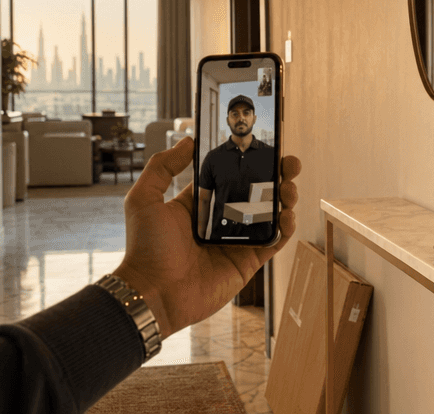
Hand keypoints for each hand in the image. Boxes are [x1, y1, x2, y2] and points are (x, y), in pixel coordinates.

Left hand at [112, 137, 300, 338]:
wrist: (153, 292)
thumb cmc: (144, 248)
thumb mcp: (144, 199)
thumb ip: (162, 166)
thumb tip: (187, 141)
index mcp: (201, 204)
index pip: (232, 176)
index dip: (249, 162)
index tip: (264, 146)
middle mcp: (222, 220)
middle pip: (258, 192)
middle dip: (277, 176)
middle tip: (289, 164)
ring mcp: (237, 240)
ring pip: (271, 214)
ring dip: (285, 199)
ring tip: (288, 189)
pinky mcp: (248, 261)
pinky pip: (274, 241)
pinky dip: (286, 228)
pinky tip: (287, 216)